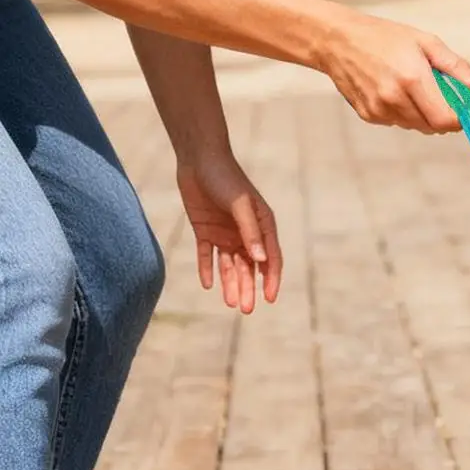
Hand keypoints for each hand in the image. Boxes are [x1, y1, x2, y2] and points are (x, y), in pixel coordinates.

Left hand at [175, 151, 282, 313]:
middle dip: (248, 287)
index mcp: (263, 225)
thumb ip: (250, 232)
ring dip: (231, 282)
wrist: (199, 159)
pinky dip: (208, 269)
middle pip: (250, 266)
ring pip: (230, 264)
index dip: (271, 278)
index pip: (270, 257)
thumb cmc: (225, 178)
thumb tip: (260, 261)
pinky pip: (207, 255)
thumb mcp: (240, 205)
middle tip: (245, 310)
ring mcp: (226, 232)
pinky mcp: (206, 230)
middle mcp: (246, 232)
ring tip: (230, 303)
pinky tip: (208, 284)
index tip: (269, 299)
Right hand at [318, 10, 469, 132]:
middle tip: (437, 94)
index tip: (462, 109)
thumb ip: (456, 67)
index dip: (459, 119)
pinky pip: (397, 123)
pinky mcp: (368, 115)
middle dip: (442, 116)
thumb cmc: (386, 37)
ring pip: (415, 126)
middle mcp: (394, 98)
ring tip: (412, 87)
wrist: (337, 40)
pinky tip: (393, 91)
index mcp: (413, 79)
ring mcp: (379, 109)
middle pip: (432, 127)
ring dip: (422, 115)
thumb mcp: (425, 42)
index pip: (445, 120)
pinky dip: (403, 113)